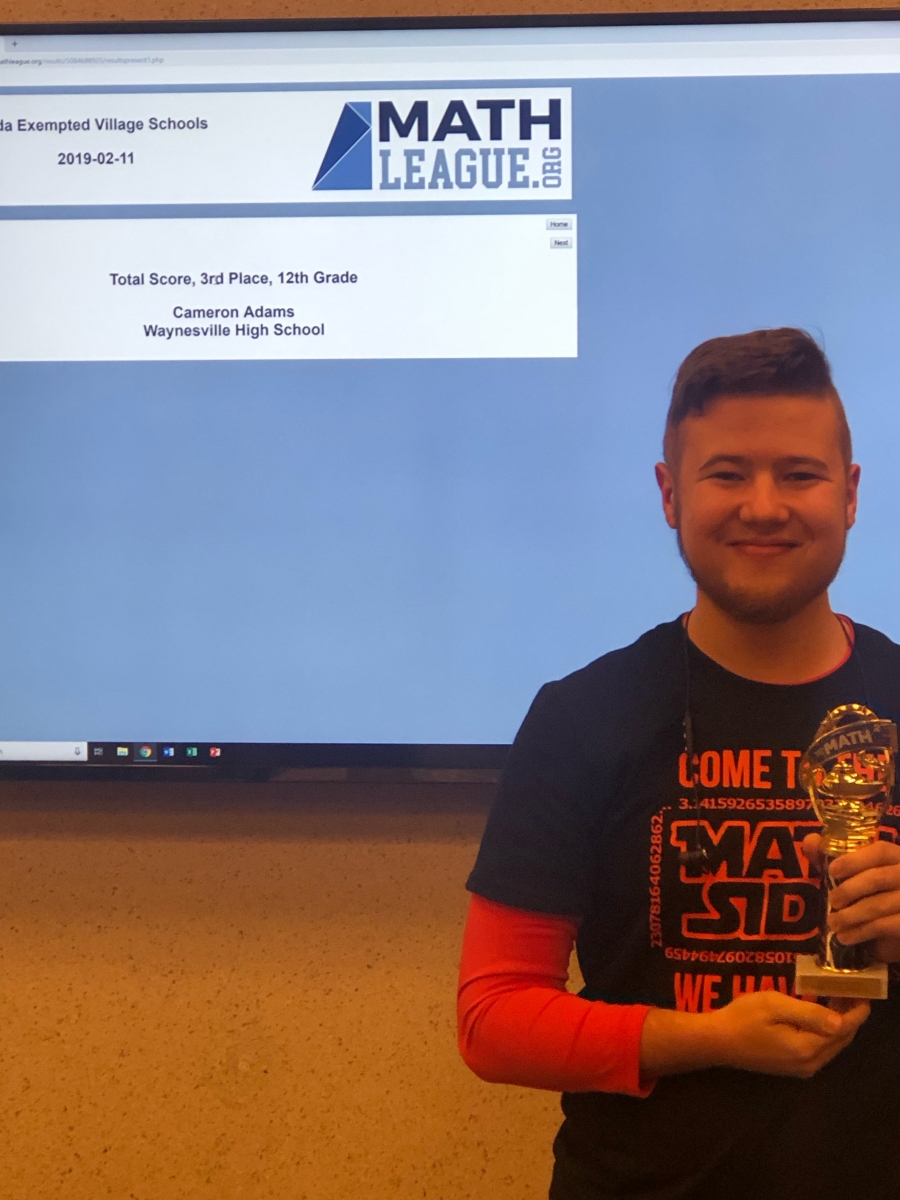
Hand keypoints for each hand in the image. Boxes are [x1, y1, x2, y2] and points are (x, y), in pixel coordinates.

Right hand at [639, 991, 868, 1079]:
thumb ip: (809, 1013)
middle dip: (850, 1017)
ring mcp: (801, 1068)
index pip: (843, 1030)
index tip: (863, 991)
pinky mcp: (793, 1067)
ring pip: (832, 1046)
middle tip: (851, 991)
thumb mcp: (775, 1006)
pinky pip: (820, 1049)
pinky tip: (821, 1016)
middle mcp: (810, 1064)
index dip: (857, 1011)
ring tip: (839, 999)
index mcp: (808, 1049)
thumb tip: (842, 1021)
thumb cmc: (743, 1017)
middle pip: (841, 1040)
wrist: (717, 1041)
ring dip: (839, 1025)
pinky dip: (826, 1032)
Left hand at [803, 833, 899, 962]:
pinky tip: (846, 937)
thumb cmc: (873, 895)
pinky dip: (861, 931)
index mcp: (896, 857)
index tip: (832, 870)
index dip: (855, 859)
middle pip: (878, 878)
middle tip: (832, 901)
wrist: (894, 930)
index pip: (880, 851)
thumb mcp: (853, 875)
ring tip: (833, 923)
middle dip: (849, 890)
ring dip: (850, 915)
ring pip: (879, 905)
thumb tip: (810, 841)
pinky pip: (885, 926)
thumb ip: (832, 857)